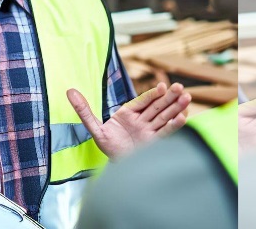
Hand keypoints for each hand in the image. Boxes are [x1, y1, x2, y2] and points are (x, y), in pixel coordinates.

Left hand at [67, 82, 190, 159]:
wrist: (116, 169)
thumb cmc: (107, 147)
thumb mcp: (94, 128)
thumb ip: (83, 110)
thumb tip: (69, 91)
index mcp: (127, 114)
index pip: (142, 101)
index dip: (152, 94)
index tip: (162, 86)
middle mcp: (141, 121)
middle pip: (157, 107)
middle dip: (169, 98)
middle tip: (180, 87)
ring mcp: (149, 131)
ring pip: (164, 117)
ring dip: (176, 108)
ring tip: (187, 98)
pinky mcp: (155, 143)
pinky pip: (166, 132)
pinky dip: (174, 125)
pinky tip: (183, 117)